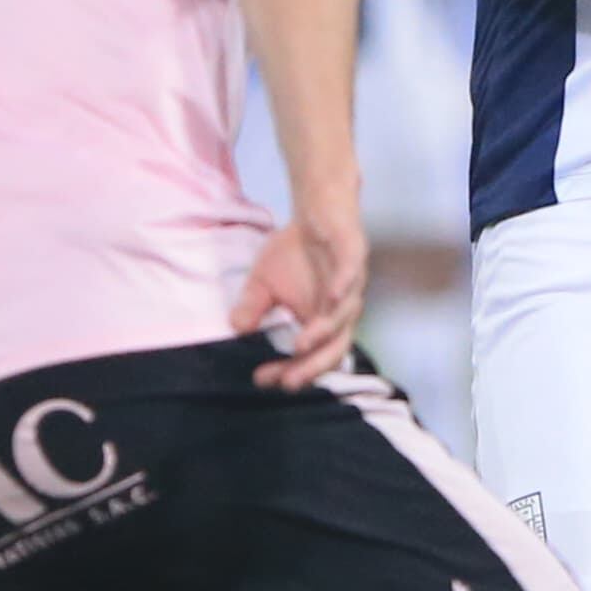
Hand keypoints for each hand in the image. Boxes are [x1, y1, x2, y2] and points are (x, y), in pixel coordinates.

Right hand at [231, 196, 368, 387]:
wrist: (317, 208)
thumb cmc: (294, 251)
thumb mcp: (263, 282)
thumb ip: (253, 307)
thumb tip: (235, 329)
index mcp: (323, 322)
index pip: (310, 356)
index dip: (289, 370)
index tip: (263, 379)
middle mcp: (342, 311)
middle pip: (335, 348)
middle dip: (311, 366)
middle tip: (288, 381)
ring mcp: (351, 285)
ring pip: (344, 316)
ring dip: (323, 332)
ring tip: (301, 346)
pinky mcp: (355, 255)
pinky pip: (350, 275)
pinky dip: (342, 286)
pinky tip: (331, 297)